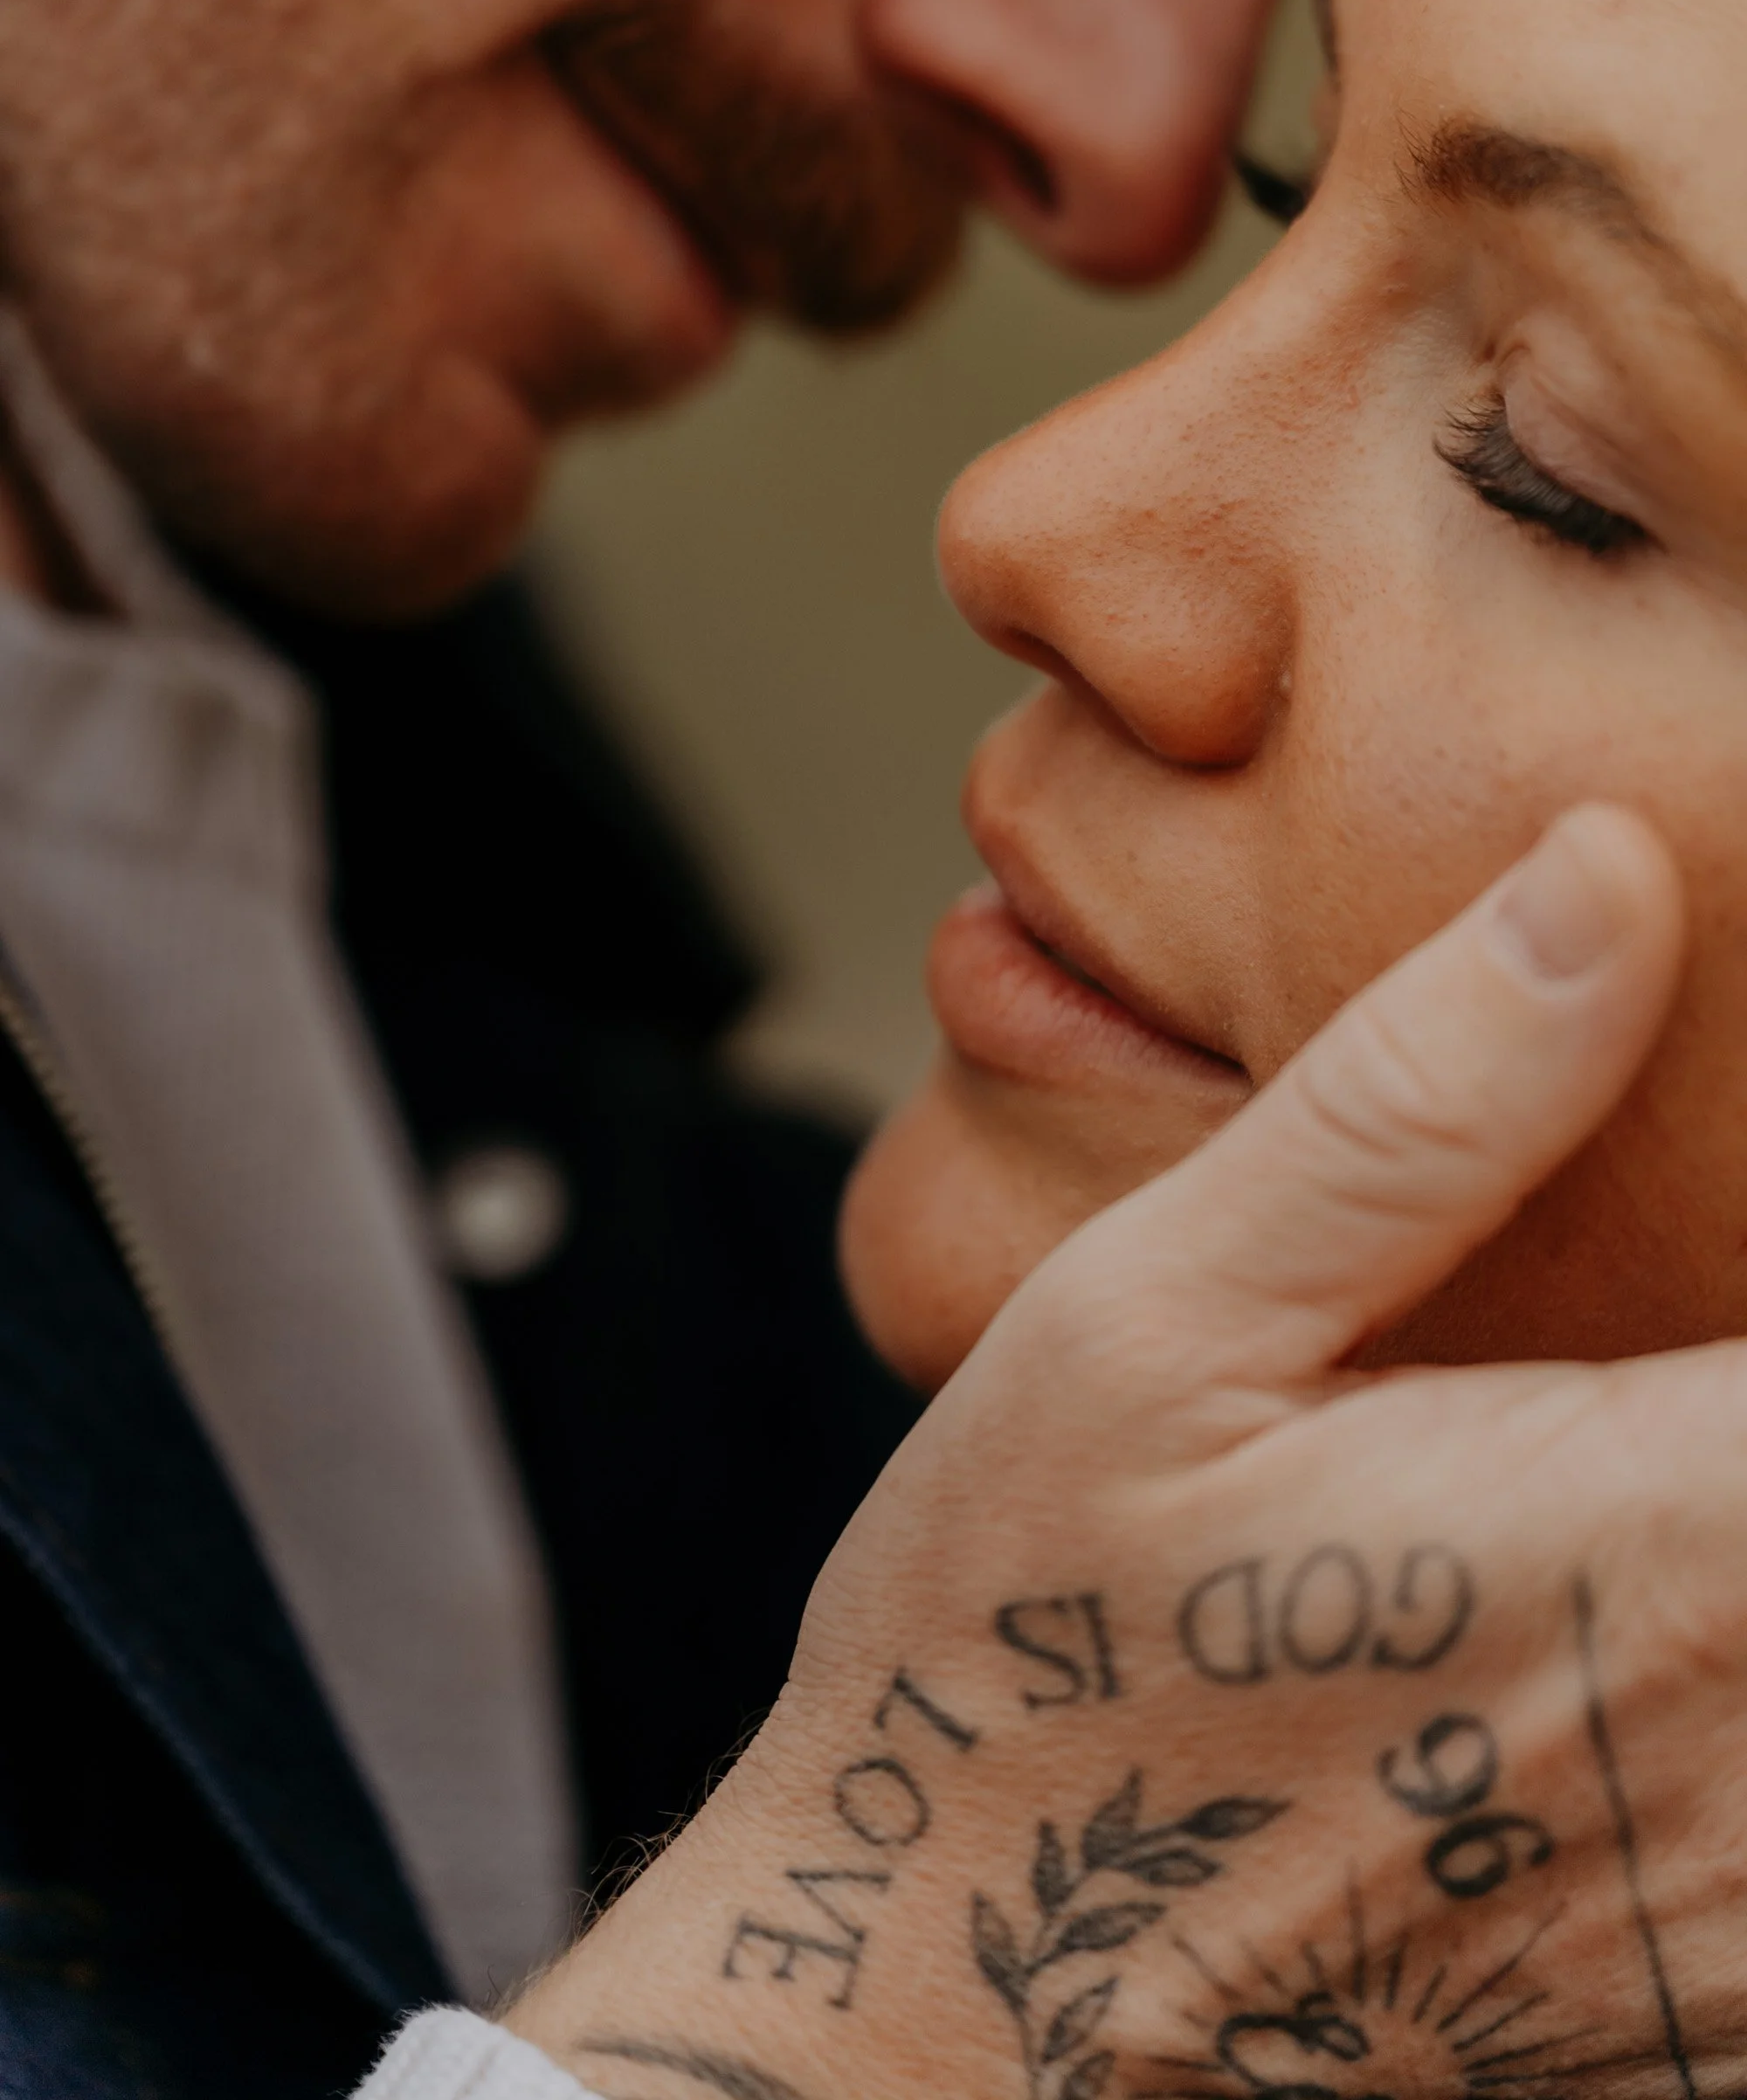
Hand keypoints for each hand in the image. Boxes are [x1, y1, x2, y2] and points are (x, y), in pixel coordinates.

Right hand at [510, 806, 1745, 2098]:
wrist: (948, 2011)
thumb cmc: (1024, 1654)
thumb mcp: (1159, 1324)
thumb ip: (1417, 1102)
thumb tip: (1608, 875)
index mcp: (1672, 1538)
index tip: (1739, 1134)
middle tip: (1653, 1305)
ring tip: (1630, 1421)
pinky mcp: (1717, 1993)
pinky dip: (1743, 1664)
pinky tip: (1648, 1617)